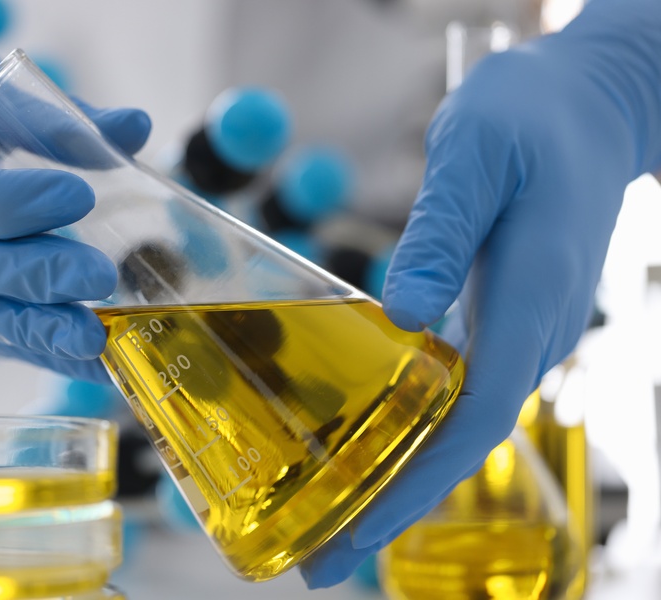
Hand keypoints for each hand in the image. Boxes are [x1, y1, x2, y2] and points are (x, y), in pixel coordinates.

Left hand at [302, 0, 660, 586]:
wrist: (587, 107)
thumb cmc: (530, 119)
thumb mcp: (475, 152)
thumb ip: (441, 232)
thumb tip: (404, 314)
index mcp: (531, 296)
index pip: (478, 413)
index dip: (420, 480)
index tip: (362, 529)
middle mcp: (534, 330)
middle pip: (464, 439)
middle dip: (396, 504)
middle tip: (321, 561)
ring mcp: (524, 330)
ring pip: (460, 422)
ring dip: (399, 476)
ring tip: (328, 523)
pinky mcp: (506, 319)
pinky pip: (459, 391)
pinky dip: (412, 430)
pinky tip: (368, 448)